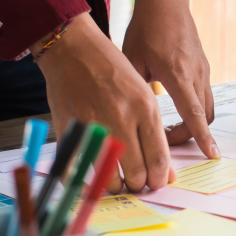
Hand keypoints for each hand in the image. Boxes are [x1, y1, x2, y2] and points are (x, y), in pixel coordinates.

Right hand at [34, 13, 176, 192]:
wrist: (73, 49)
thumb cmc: (112, 70)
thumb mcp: (142, 95)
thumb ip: (154, 133)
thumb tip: (165, 171)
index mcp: (145, 108)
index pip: (159, 159)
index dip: (159, 178)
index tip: (157, 183)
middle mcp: (122, 118)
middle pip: (137, 173)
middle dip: (139, 185)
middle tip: (137, 183)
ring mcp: (94, 125)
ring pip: (109, 177)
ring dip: (115, 186)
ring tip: (117, 182)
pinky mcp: (70, 129)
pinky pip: (78, 170)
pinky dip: (85, 181)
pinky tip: (91, 179)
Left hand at [122, 0, 218, 158]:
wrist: (166, 1)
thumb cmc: (146, 27)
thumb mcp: (131, 60)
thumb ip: (134, 90)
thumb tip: (127, 120)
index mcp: (178, 74)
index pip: (195, 114)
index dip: (203, 137)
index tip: (211, 154)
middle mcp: (196, 74)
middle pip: (204, 117)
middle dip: (189, 135)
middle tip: (164, 140)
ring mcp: (204, 70)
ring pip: (207, 108)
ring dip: (194, 123)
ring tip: (169, 127)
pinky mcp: (204, 67)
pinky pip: (205, 95)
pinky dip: (195, 109)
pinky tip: (176, 107)